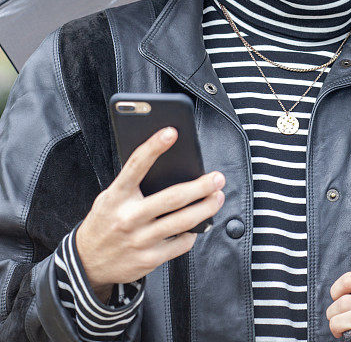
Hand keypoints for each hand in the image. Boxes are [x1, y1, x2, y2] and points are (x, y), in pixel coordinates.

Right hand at [76, 126, 225, 298]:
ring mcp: (139, 240)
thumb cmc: (105, 222)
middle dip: (200, 186)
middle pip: (172, 198)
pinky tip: (199, 225)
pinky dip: (193, 233)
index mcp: (116, 196)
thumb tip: (168, 166)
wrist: (88, 263)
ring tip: (217, 197)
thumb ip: (132, 184)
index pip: (136, 166)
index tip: (171, 132)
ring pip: (182, 222)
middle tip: (217, 178)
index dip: (153, 147)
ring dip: (205, 208)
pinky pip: (179, 244)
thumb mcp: (110, 198)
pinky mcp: (148, 259)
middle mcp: (128, 217)